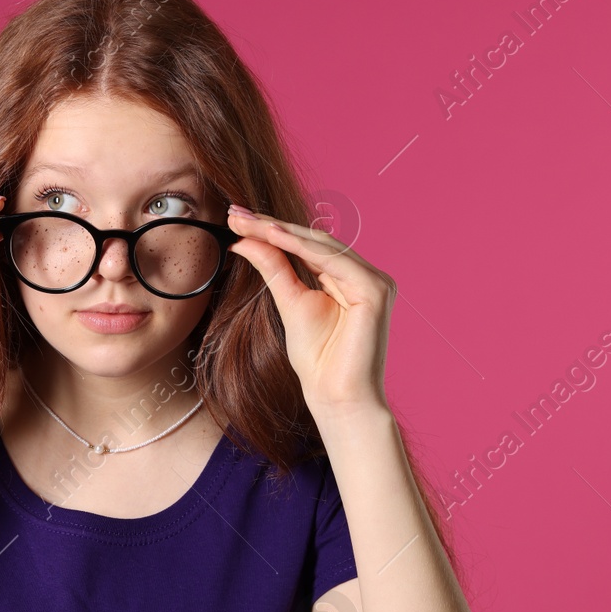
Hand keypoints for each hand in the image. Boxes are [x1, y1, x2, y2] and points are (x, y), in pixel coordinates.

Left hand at [224, 204, 395, 417]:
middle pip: (314, 241)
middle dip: (272, 226)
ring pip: (322, 246)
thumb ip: (273, 268)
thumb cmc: (318, 361)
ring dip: (281, 231)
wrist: (336, 397)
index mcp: (349, 279)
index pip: (307, 246)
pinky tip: (272, 236)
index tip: (236, 219)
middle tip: (235, 214)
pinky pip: (332, 261)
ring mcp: (375, 281)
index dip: (272, 231)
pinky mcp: (375, 290)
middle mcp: (366, 276)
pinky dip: (300, 247)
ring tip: (247, 222)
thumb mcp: (288, 303)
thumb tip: (244, 240)